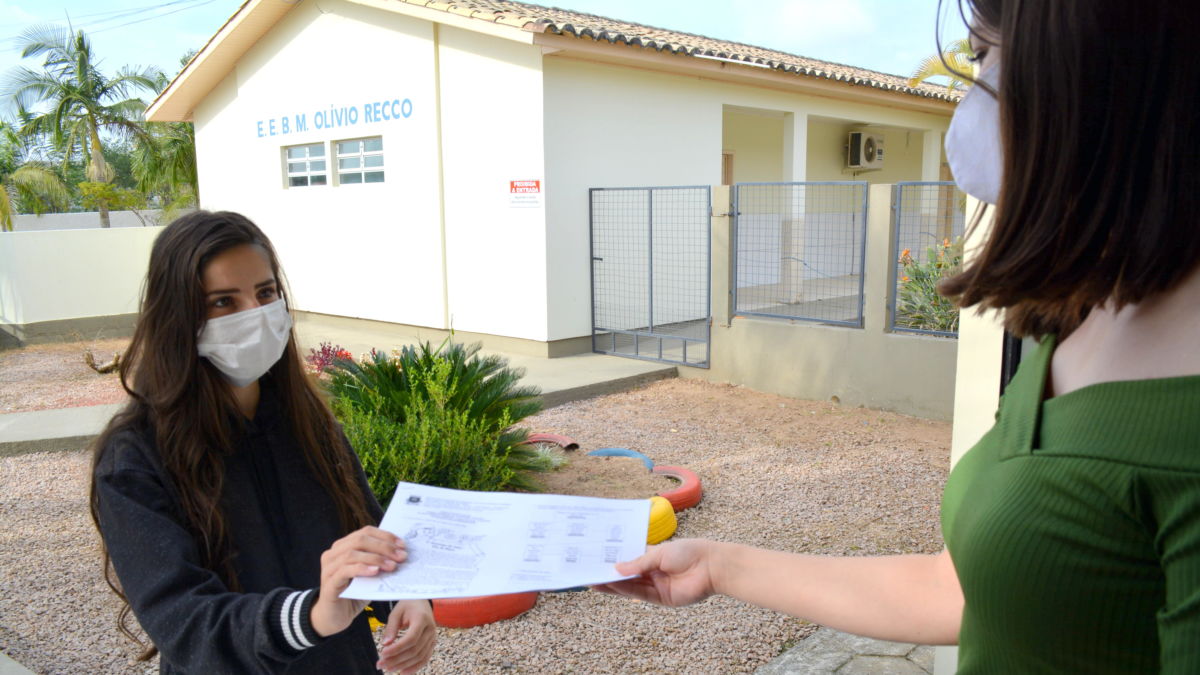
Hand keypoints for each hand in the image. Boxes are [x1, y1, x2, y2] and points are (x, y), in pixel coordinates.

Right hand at [311, 527, 407, 636]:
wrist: (335, 617)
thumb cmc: (354, 593)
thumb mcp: (370, 575)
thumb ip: (380, 564)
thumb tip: (402, 555)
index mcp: (343, 546)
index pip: (366, 532)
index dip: (385, 536)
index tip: (402, 545)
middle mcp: (333, 553)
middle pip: (360, 540)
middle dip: (384, 546)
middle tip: (401, 556)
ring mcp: (329, 568)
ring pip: (352, 553)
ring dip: (375, 558)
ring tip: (391, 566)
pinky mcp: (329, 583)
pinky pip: (344, 571)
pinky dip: (362, 569)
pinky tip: (375, 572)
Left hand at [376, 600, 436, 673]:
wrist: (422, 601)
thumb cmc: (408, 605)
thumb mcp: (396, 612)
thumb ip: (391, 628)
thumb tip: (385, 644)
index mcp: (422, 619)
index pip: (411, 639)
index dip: (397, 648)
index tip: (382, 654)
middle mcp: (430, 629)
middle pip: (414, 650)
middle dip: (396, 659)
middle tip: (381, 664)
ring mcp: (433, 637)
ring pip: (420, 656)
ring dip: (403, 665)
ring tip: (388, 668)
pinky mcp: (432, 643)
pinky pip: (425, 658)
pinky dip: (415, 667)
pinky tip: (403, 672)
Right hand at [592, 539, 721, 606]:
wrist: (711, 566)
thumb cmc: (689, 552)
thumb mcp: (659, 553)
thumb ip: (638, 563)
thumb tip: (616, 569)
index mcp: (653, 556)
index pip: (629, 559)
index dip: (613, 560)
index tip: (595, 558)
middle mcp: (653, 572)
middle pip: (627, 575)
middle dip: (608, 574)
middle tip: (588, 572)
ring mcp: (656, 586)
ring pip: (630, 587)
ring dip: (612, 585)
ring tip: (593, 581)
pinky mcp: (661, 599)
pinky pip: (639, 594)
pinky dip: (624, 591)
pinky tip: (610, 585)